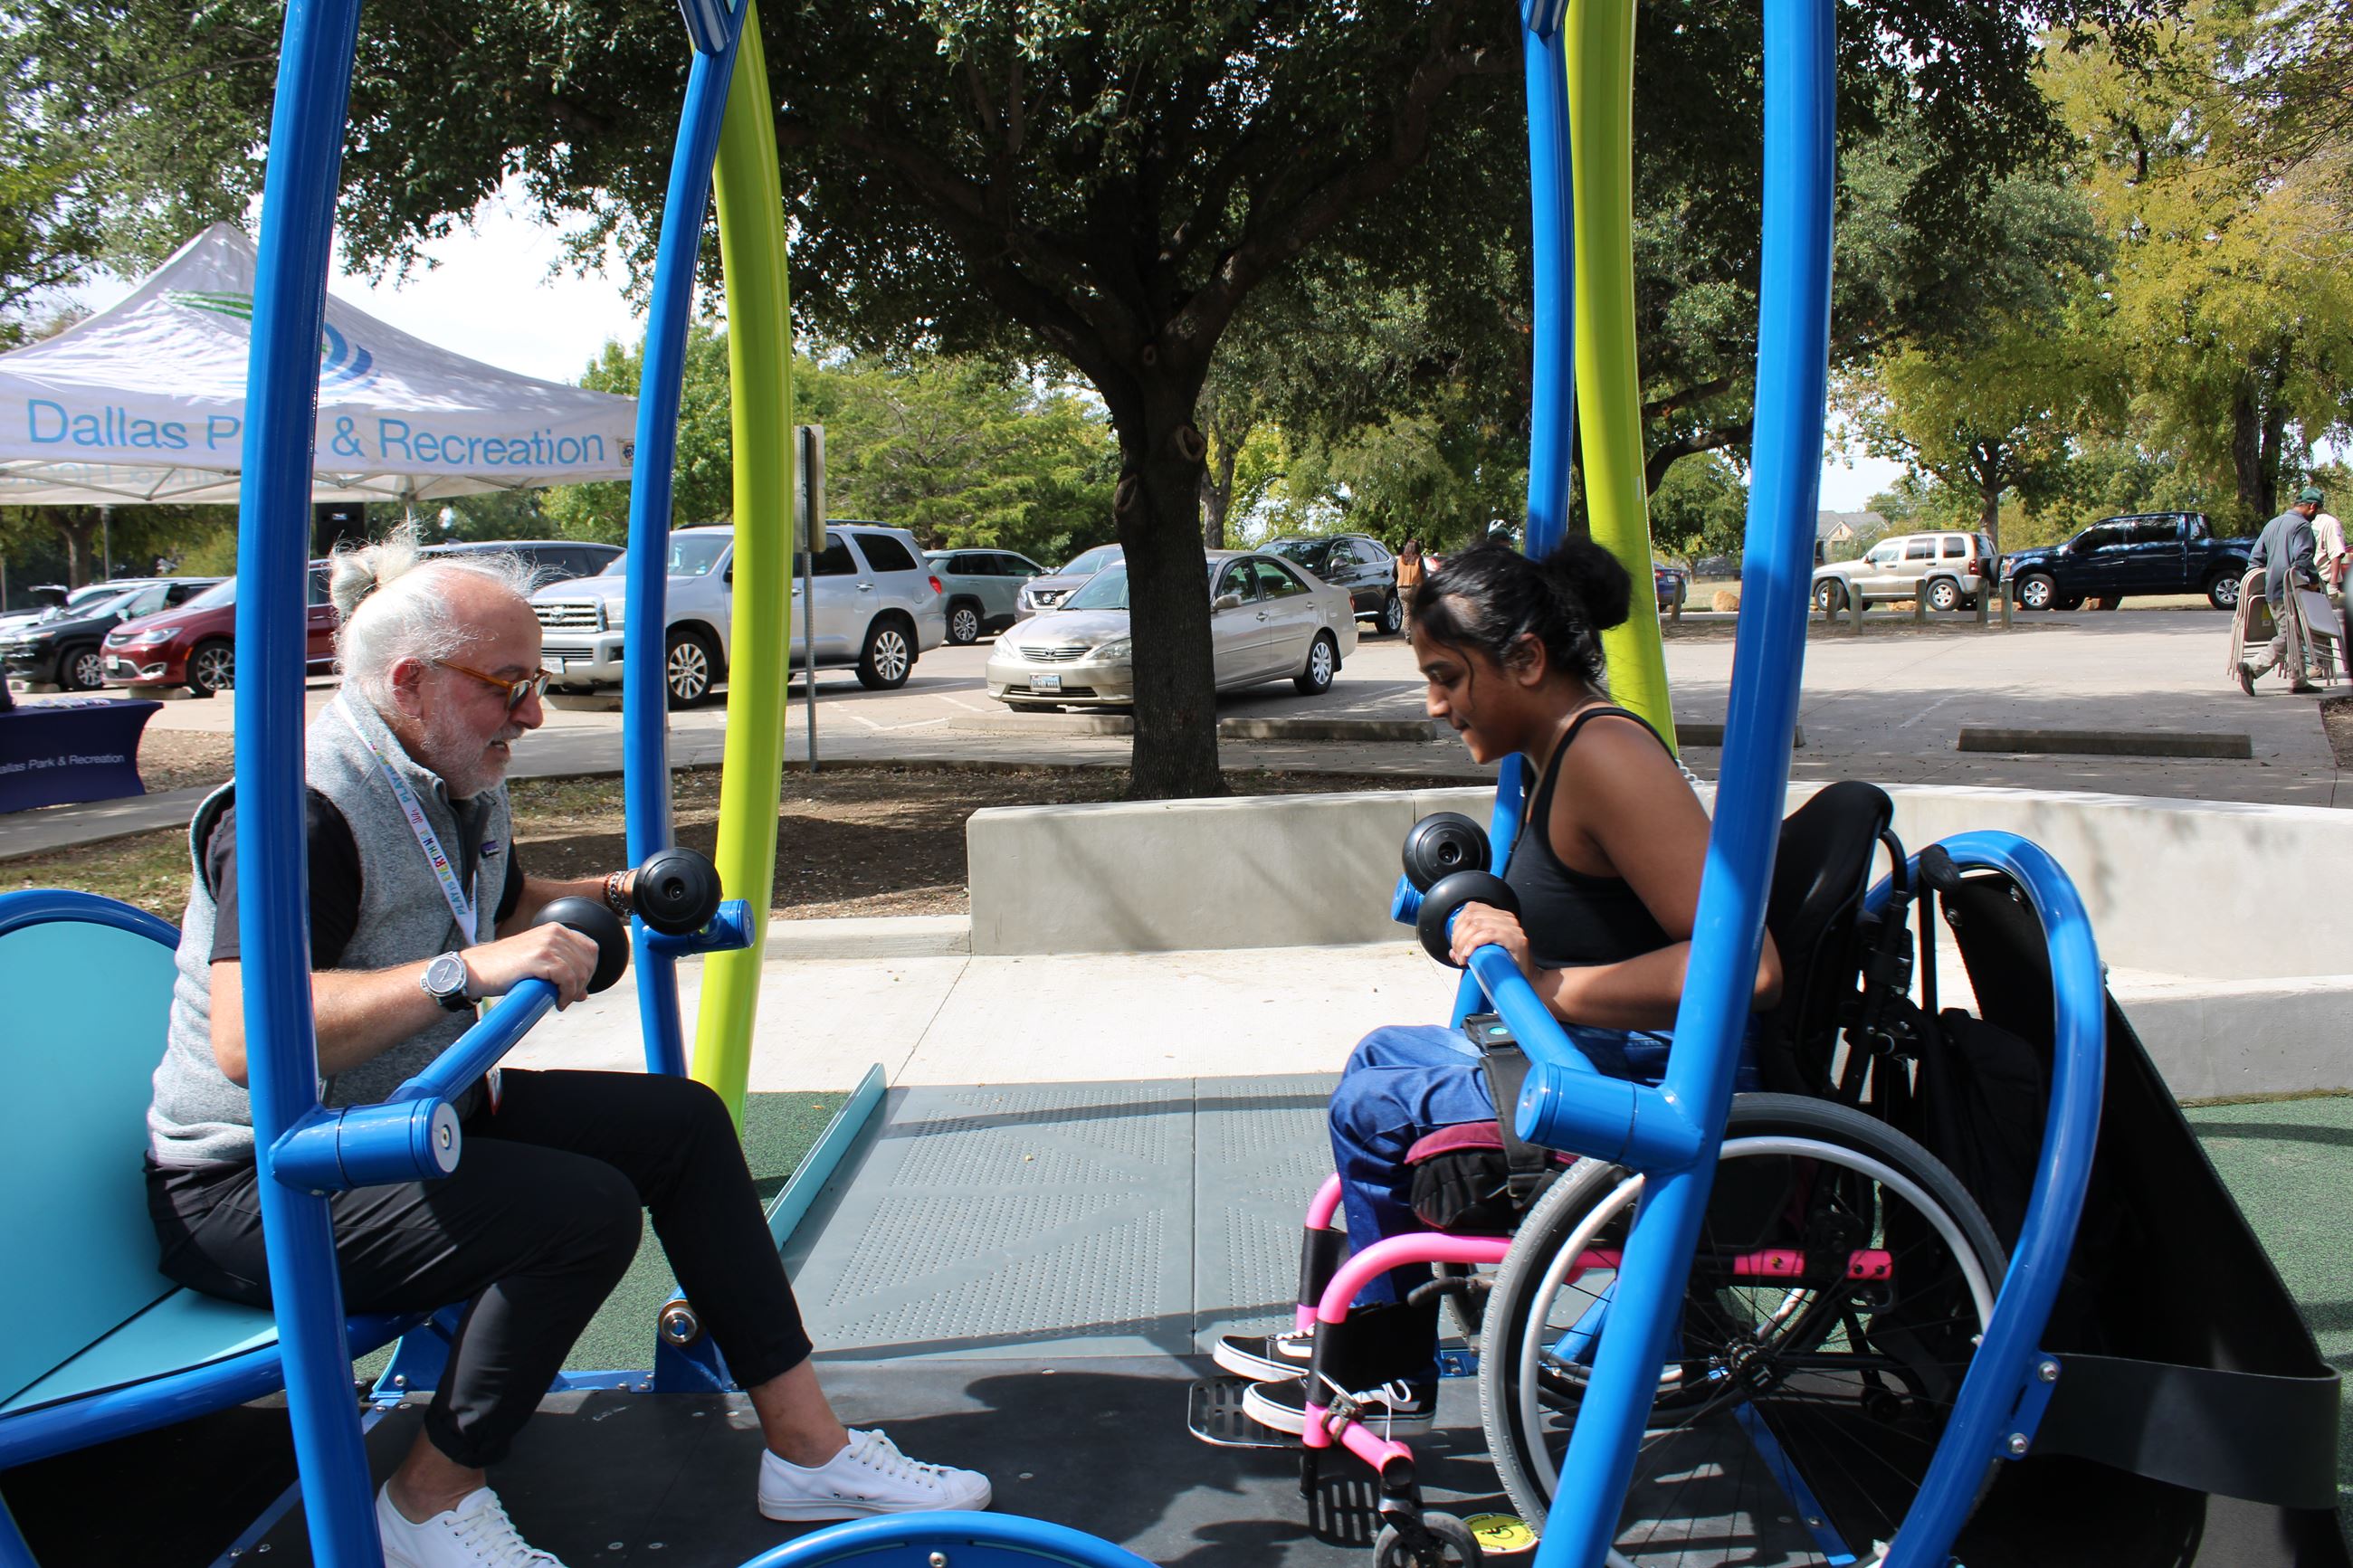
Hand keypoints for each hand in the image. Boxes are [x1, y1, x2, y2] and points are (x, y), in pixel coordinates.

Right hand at [461, 923, 599, 1009]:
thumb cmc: (504, 969)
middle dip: (583, 982)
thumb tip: (583, 993)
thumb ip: (561, 972)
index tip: (577, 986)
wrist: (476, 970)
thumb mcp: (538, 965)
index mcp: (556, 929)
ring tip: (561, 1001)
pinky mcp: (541, 958)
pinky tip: (558, 1003)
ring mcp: (548, 943)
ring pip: (580, 971)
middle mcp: (555, 932)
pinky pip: (568, 979)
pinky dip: (567, 994)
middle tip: (568, 997)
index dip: (589, 970)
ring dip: (574, 991)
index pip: (590, 948)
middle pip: (588, 961)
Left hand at [1449, 900, 1533, 980]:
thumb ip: (1468, 949)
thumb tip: (1452, 952)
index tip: (1456, 943)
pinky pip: (1488, 934)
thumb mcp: (1484, 952)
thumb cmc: (1506, 966)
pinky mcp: (1516, 939)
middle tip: (1458, 954)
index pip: (1471, 908)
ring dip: (1463, 942)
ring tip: (1463, 958)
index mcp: (1499, 916)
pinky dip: (1473, 944)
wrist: (1526, 979)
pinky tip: (1469, 955)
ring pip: (1477, 924)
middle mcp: (1507, 918)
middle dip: (1458, 936)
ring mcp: (1513, 927)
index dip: (1457, 924)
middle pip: (1472, 917)